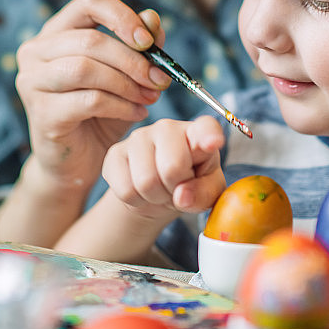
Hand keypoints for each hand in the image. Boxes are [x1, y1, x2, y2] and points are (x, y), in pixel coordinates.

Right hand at [15, 0, 170, 192]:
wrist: (79, 162)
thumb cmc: (103, 112)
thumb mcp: (128, 76)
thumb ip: (141, 47)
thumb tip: (153, 18)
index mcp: (57, 31)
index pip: (89, 2)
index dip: (123, 17)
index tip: (149, 43)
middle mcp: (36, 51)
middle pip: (91, 41)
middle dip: (134, 61)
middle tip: (161, 80)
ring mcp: (32, 81)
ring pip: (87, 69)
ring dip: (127, 84)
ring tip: (149, 97)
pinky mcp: (41, 112)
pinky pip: (89, 100)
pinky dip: (121, 105)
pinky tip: (136, 113)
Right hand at [102, 115, 226, 222]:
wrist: (158, 192)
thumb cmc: (190, 185)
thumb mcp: (208, 192)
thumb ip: (204, 193)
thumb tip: (182, 196)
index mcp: (200, 133)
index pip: (206, 129)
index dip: (209, 136)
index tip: (213, 143)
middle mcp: (168, 127)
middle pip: (172, 167)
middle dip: (175, 189)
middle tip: (177, 188)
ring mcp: (139, 136)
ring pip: (146, 181)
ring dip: (155, 197)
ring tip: (161, 190)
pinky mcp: (116, 152)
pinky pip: (125, 189)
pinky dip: (136, 200)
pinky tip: (142, 191)